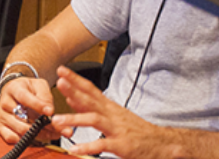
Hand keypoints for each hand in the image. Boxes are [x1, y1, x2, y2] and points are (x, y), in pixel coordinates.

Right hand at [0, 76, 60, 143]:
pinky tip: (38, 136)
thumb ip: (44, 96)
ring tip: (52, 133)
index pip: (24, 97)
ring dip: (39, 134)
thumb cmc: (27, 88)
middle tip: (58, 128)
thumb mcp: (38, 85)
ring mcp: (2, 116)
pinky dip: (26, 141)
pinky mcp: (0, 127)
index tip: (50, 112)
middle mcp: (5, 102)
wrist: (13, 91)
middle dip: (43, 125)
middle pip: (23, 117)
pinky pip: (11, 138)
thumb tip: (49, 111)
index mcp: (14, 89)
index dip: (38, 105)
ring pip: (20, 129)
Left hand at [52, 66, 196, 158]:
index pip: (91, 89)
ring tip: (57, 120)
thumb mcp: (113, 115)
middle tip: (59, 83)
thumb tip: (72, 97)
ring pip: (94, 119)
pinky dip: (88, 146)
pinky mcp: (121, 145)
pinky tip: (75, 148)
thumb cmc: (135, 129)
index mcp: (109, 107)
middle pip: (91, 99)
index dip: (76, 79)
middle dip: (74, 90)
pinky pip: (102, 145)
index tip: (62, 70)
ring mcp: (116, 128)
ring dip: (75, 118)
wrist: (161, 142)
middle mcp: (112, 114)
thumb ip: (92, 107)